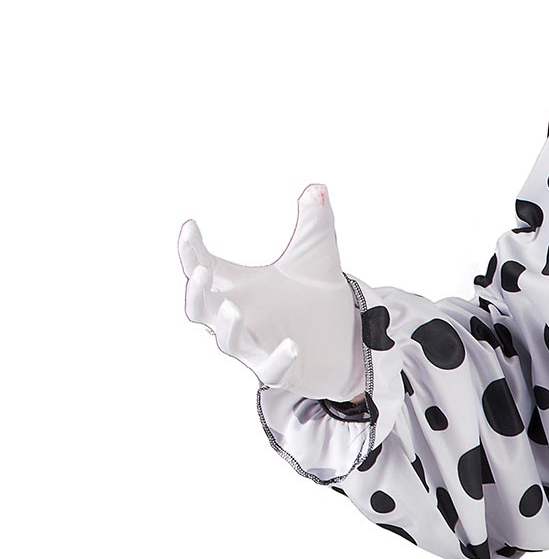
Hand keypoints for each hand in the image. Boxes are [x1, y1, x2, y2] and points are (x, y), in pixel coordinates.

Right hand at [177, 185, 364, 399]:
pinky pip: (273, 369)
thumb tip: (317, 188)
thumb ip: (313, 223)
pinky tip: (292, 345)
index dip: (190, 249)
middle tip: (198, 271)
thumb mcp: (316, 255)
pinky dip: (279, 359)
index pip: (202, 266)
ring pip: (228, 342)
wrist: (349, 337)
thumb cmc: (318, 298)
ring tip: (234, 308)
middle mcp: (241, 317)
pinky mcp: (282, 370)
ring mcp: (257, 346)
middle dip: (195, 292)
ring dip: (227, 327)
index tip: (190, 226)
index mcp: (239, 286)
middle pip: (200, 309)